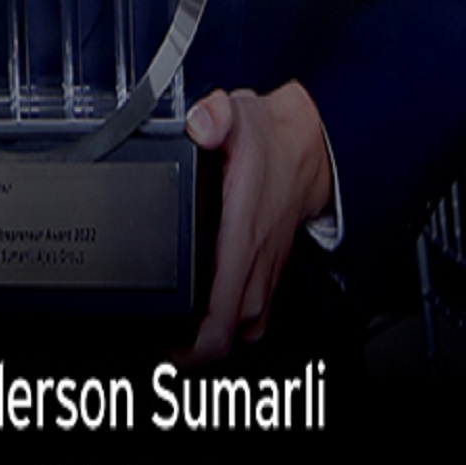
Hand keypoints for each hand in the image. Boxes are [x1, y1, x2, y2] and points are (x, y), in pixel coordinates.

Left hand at [185, 83, 333, 365]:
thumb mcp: (238, 116)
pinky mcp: (267, 268)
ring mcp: (265, 270)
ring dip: (212, 339)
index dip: (191, 343)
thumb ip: (216, 117)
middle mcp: (255, 262)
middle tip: (157, 344)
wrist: (308, 144)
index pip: (221, 313)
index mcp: (242, 236)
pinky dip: (232, 324)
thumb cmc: (269, 138)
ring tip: (176, 337)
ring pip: (243, 327)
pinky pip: (253, 314)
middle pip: (228, 332)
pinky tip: (205, 317)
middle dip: (191, 348)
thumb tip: (202, 124)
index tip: (162, 348)